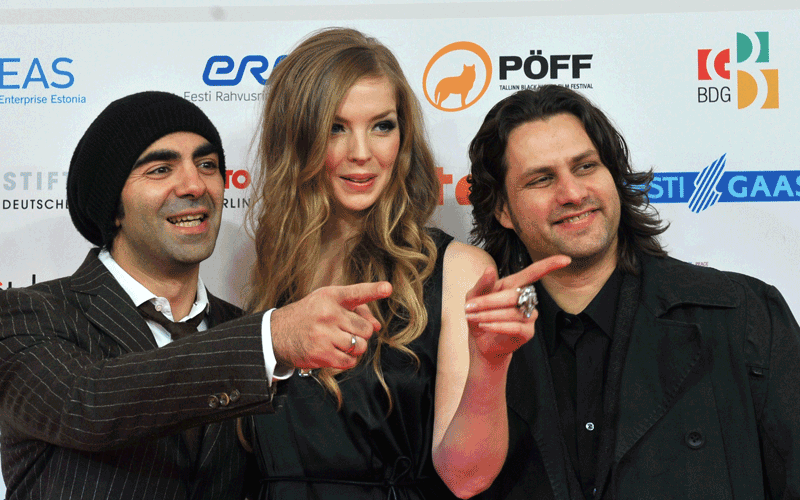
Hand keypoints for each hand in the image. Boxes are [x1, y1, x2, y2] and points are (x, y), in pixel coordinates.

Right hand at [271, 281, 392, 369]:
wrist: (276, 334)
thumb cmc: (309, 316)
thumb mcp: (328, 303)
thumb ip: (356, 309)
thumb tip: (378, 326)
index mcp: (330, 297)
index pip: (356, 293)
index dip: (374, 290)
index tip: (388, 288)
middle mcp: (328, 314)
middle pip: (366, 329)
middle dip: (361, 333)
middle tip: (345, 331)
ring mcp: (324, 335)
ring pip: (360, 346)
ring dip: (355, 348)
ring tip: (339, 342)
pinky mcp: (321, 354)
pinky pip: (350, 361)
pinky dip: (347, 360)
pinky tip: (335, 353)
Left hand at [464, 256, 569, 363]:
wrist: (480, 341)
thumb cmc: (478, 314)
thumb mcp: (473, 296)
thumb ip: (482, 284)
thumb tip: (489, 269)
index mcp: (514, 285)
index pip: (534, 272)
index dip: (549, 265)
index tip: (565, 259)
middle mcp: (525, 299)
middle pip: (512, 295)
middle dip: (488, 302)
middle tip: (469, 307)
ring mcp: (529, 316)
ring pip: (512, 312)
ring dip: (489, 315)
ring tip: (473, 318)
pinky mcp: (527, 332)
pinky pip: (515, 327)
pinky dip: (497, 326)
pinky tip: (485, 326)